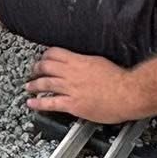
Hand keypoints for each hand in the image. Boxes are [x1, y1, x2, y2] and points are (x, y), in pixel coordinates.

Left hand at [25, 46, 141, 122]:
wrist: (128, 93)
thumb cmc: (120, 79)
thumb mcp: (100, 62)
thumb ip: (86, 63)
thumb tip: (81, 62)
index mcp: (79, 61)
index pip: (55, 53)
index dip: (45, 55)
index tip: (42, 58)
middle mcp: (72, 73)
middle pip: (46, 66)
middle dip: (36, 68)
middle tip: (33, 71)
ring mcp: (71, 88)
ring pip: (45, 83)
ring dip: (34, 84)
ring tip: (28, 86)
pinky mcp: (73, 104)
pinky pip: (51, 103)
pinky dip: (39, 103)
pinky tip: (32, 103)